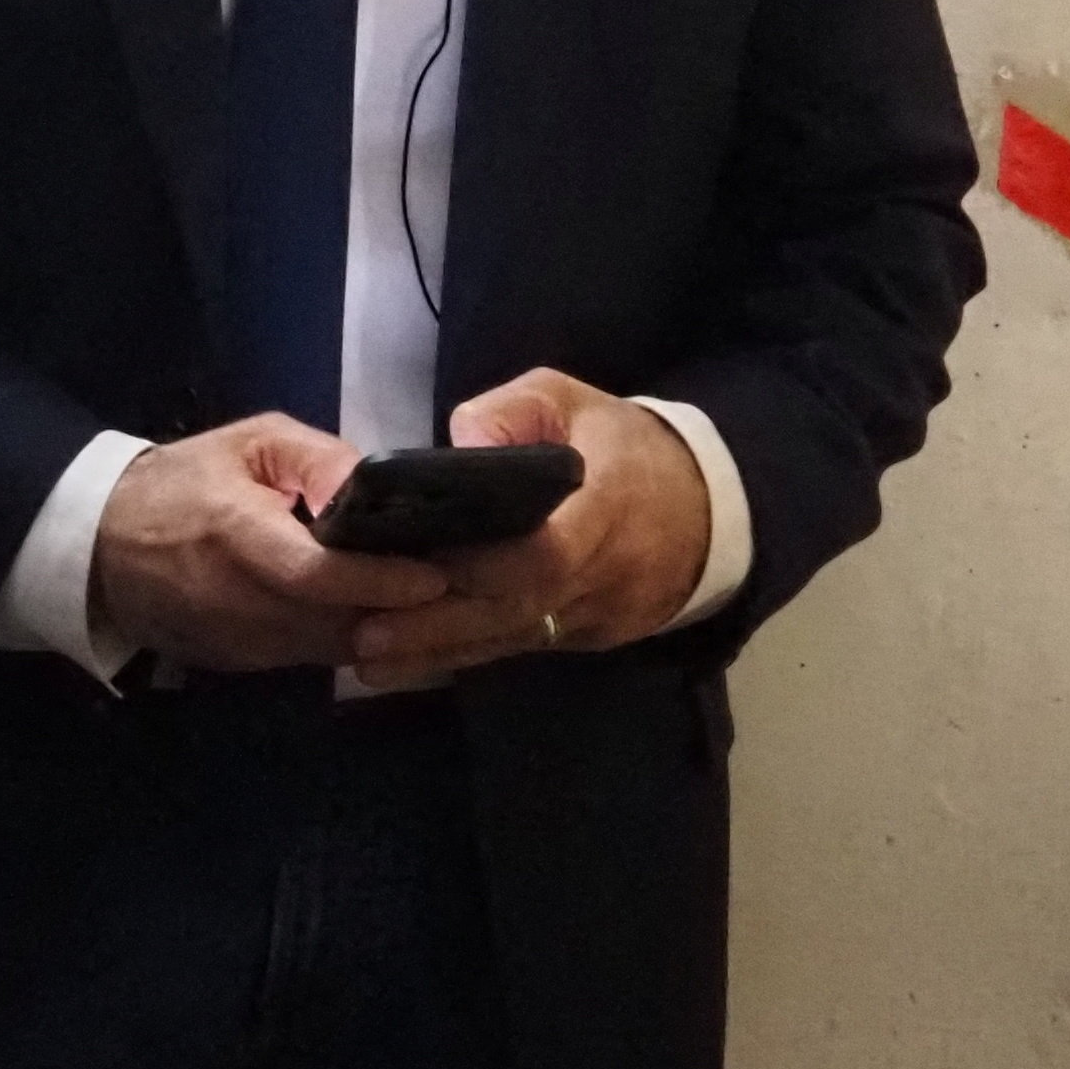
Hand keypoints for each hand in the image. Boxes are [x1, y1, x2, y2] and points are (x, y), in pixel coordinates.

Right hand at [87, 417, 451, 676]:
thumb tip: (374, 486)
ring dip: (380, 633)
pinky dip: (346, 642)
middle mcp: (237, 600)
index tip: (435, 575)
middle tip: (458, 591)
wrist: (104, 547)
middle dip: (399, 612)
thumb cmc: (185, 482)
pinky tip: (379, 620)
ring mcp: (236, 641)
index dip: (380, 580)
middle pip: (335, 622)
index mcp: (236, 534)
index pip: (317, 573)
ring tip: (429, 607)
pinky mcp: (239, 664)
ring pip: (329, 651)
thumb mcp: (250, 442)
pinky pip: (310, 659)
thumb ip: (317, 459)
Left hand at [345, 371, 713, 694]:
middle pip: (519, 608)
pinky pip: (521, 648)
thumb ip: (514, 411)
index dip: (488, 565)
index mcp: (607, 505)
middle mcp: (604, 572)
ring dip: (440, 651)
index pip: (550, 551)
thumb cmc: (623, 446)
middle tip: (366, 634)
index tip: (421, 562)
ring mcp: (597, 613)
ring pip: (514, 639)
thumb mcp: (571, 400)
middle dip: (441, 624)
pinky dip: (463, 656)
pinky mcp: (586, 637)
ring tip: (368, 659)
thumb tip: (459, 442)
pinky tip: (405, 667)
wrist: (703, 509)